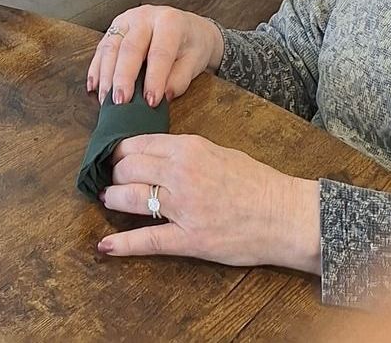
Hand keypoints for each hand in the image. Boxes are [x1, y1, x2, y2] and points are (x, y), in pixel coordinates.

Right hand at [87, 3, 224, 106]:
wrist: (188, 28)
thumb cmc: (191, 45)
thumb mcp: (194, 61)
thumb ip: (180, 79)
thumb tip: (164, 96)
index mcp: (169, 22)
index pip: (159, 53)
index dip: (154, 79)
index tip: (150, 102)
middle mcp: (144, 16)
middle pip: (129, 48)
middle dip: (123, 77)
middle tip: (121, 102)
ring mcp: (126, 20)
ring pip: (110, 47)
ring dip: (106, 75)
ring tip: (106, 100)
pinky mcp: (114, 27)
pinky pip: (101, 48)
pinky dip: (96, 69)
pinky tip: (94, 86)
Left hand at [99, 133, 320, 272]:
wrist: (285, 215)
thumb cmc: (256, 182)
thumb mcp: (216, 151)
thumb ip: (184, 152)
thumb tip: (154, 154)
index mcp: (187, 148)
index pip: (138, 144)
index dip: (119, 152)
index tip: (113, 157)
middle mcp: (180, 173)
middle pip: (128, 168)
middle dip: (114, 174)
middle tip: (111, 179)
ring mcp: (183, 207)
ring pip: (132, 198)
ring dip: (113, 198)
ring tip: (108, 199)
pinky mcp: (190, 239)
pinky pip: (149, 240)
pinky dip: (123, 244)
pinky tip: (105, 246)